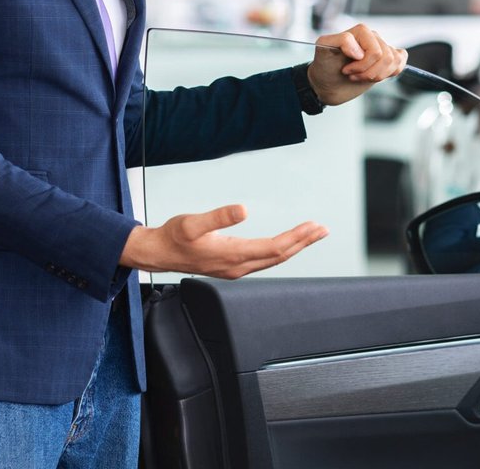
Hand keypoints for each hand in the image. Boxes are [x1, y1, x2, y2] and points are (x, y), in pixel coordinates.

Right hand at [120, 204, 327, 279]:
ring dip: (294, 246)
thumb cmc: (173, 237)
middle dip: (303, 242)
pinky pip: (264, 260)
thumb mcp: (192, 222)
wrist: (157, 253)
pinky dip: (280, 250)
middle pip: (280, 255)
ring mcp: (235, 269)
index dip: (297, 237)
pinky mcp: (231, 266)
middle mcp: (238, 266)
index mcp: (233, 255)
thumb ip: (219, 216)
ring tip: (311, 235)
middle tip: (322, 229)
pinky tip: (286, 244)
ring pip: (273, 259)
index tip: (313, 226)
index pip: (275, 248)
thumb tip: (243, 210)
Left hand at [307, 24, 407, 105]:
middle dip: (369, 72)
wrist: (325, 84)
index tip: (346, 70)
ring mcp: (379, 48)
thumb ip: (340, 40)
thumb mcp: (323, 51)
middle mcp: (372, 37)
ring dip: (377, 75)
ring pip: (394, 61)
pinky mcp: (385, 60)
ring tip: (360, 76)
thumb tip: (360, 51)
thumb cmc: (323, 67)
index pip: (375, 51)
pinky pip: (401, 60)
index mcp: (360, 32)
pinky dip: (391, 72)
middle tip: (352, 75)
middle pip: (386, 57)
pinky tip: (375, 76)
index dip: (363, 65)